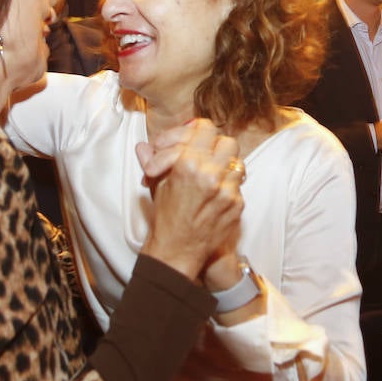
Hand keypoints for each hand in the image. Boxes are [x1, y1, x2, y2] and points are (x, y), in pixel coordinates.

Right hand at [136, 119, 243, 280]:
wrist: (177, 252)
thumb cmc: (165, 220)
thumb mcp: (156, 185)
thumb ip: (153, 160)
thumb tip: (144, 146)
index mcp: (188, 164)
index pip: (205, 129)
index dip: (193, 132)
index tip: (186, 142)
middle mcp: (211, 174)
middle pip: (226, 141)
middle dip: (213, 146)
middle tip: (201, 154)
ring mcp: (228, 190)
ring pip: (236, 161)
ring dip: (223, 164)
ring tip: (209, 172)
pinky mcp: (237, 204)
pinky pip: (237, 184)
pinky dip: (226, 184)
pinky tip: (213, 191)